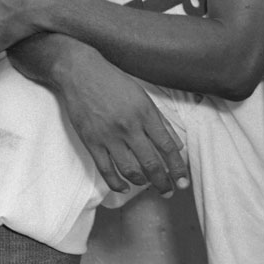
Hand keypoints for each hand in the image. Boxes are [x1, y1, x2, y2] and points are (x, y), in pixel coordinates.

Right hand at [51, 50, 190, 195]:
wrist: (80, 72)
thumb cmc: (112, 81)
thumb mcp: (142, 95)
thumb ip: (160, 121)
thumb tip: (176, 144)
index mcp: (145, 113)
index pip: (168, 147)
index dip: (178, 168)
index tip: (183, 180)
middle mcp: (129, 127)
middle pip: (152, 163)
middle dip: (163, 182)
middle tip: (169, 191)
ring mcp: (109, 136)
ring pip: (130, 170)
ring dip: (142, 183)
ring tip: (148, 186)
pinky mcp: (91, 141)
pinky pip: (106, 169)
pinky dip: (116, 183)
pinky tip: (123, 187)